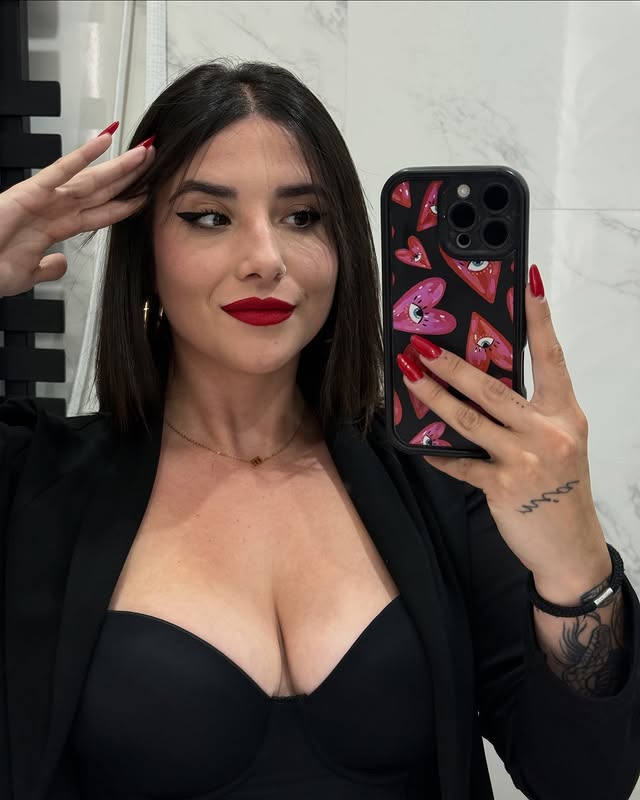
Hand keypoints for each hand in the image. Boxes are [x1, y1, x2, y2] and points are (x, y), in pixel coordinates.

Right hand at [0, 123, 153, 296]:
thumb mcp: (29, 274)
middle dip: (129, 178)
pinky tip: (104, 141)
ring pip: (91, 179)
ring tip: (143, 153)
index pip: (99, 214)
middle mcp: (54, 209)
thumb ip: (49, 268)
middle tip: (154, 161)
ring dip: (118, 166)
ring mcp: (44, 198)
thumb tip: (61, 264)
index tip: (147, 196)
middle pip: (101, 191)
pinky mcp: (30, 192)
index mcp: (55, 227)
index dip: (124, 204)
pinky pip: (62, 170)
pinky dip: (83, 156)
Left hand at [398, 265, 610, 597]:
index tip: (528, 281)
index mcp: (564, 412)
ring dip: (434, 397)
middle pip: (493, 387)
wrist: (570, 546)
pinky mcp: (503, 485)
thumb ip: (528, 413)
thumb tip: (481, 384)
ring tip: (409, 377)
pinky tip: (422, 445)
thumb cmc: (561, 488)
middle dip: (453, 364)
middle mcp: (548, 431)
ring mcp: (525, 458)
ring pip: (469, 419)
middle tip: (422, 345)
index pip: (552, 355)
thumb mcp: (558, 441)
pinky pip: (461, 463)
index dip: (539, 317)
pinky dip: (441, 454)